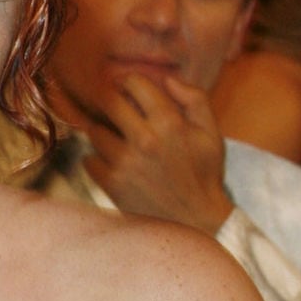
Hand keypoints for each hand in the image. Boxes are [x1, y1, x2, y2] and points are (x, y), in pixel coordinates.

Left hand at [82, 73, 235, 234]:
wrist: (197, 221)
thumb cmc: (203, 173)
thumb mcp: (211, 133)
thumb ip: (195, 99)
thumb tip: (167, 78)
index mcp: (170, 123)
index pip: (133, 84)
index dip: (128, 83)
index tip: (128, 90)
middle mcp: (145, 140)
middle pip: (108, 103)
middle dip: (111, 104)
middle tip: (116, 112)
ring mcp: (125, 163)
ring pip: (94, 131)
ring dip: (102, 133)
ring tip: (117, 141)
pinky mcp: (111, 184)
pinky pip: (89, 160)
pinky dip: (98, 160)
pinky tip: (115, 164)